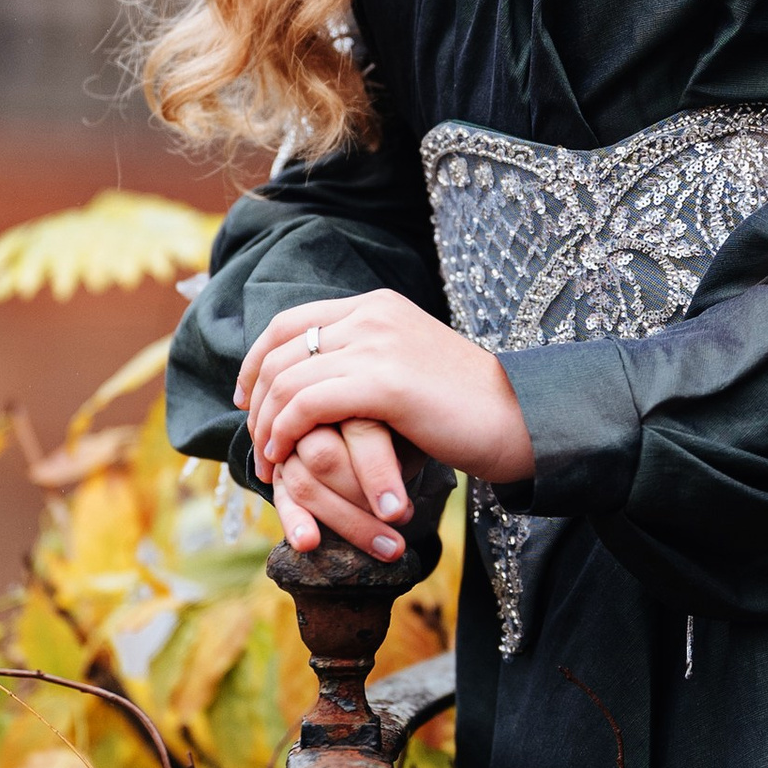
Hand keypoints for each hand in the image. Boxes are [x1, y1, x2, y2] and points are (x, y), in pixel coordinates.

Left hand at [238, 290, 532, 558]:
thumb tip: (323, 384)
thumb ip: (368, 363)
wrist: (518, 418)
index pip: (291, 322)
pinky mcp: (384, 382)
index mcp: (377, 305)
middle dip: (257, 400)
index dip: (256, 360)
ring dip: (267, 425)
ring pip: (287, 379)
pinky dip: (285, 431)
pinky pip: (307, 403)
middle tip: (255, 442)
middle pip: (281, 350)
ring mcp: (378, 344)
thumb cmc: (466, 408)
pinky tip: (284, 457)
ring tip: (268, 462)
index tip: (248, 399)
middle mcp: (372, 314)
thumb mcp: (409, 368)